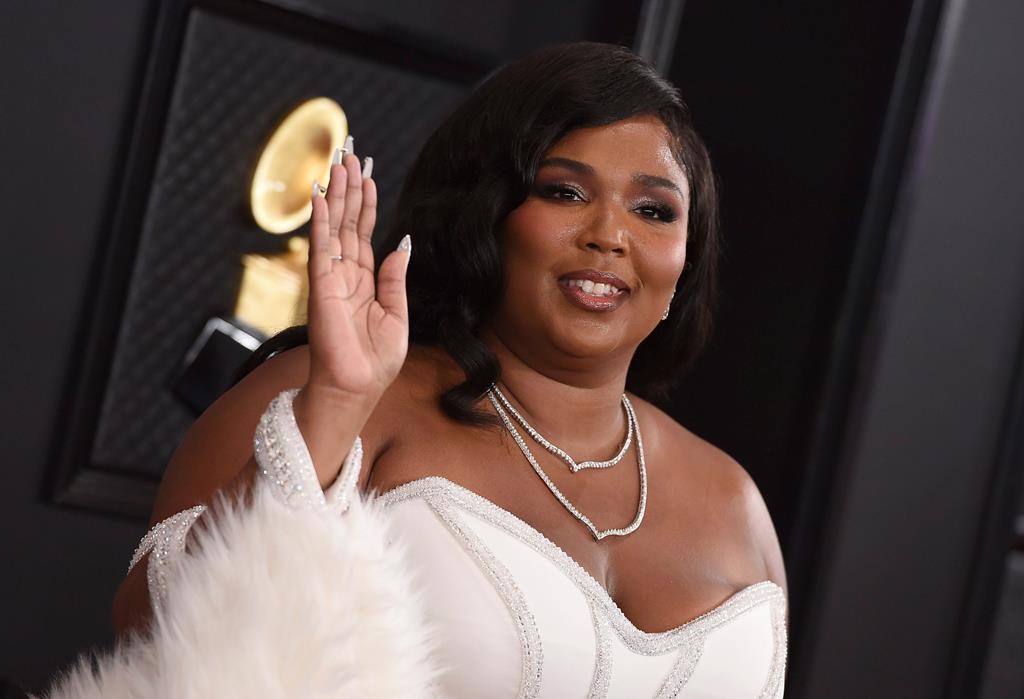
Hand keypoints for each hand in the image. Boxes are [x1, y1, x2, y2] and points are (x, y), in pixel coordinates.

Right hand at [305, 138, 410, 406]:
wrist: (356, 390)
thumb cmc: (375, 363)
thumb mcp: (396, 315)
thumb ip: (395, 278)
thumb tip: (403, 243)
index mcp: (365, 282)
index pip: (364, 234)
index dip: (367, 203)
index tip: (368, 174)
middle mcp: (345, 275)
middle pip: (348, 222)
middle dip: (350, 188)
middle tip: (349, 153)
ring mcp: (331, 279)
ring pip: (335, 227)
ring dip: (337, 194)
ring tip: (338, 162)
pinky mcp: (321, 287)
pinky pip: (322, 246)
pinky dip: (322, 220)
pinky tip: (323, 196)